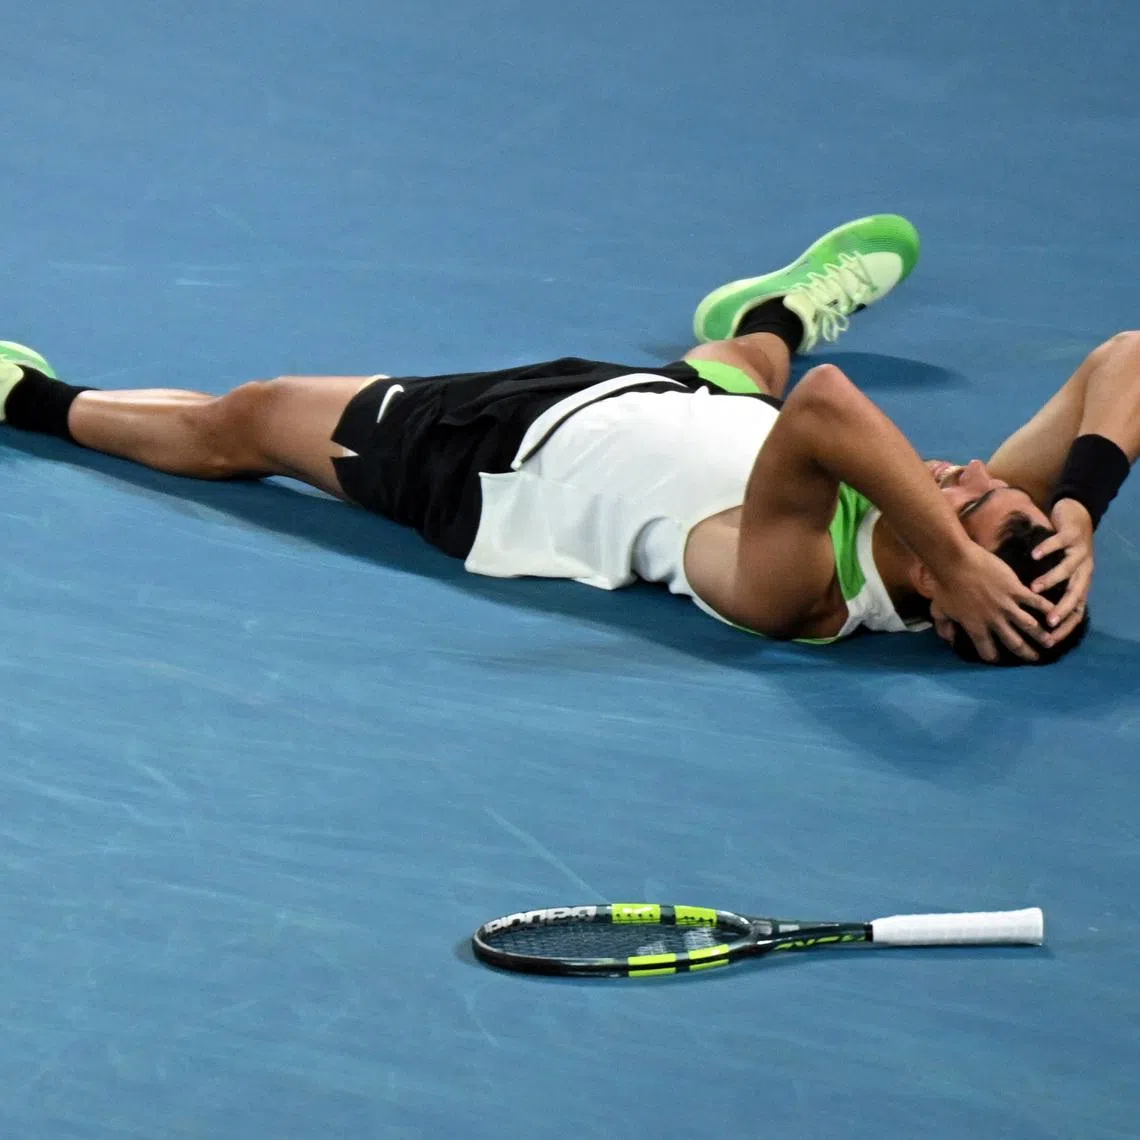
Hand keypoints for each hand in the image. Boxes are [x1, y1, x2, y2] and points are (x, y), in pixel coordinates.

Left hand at [928, 544, 1051, 662]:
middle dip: (1025, 653)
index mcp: (975, 627)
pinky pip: (1035, 602)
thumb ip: (944, 627)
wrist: (955, 562)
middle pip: (1013, 642)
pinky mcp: (1015, 590)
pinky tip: (1056, 613)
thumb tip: (948, 640)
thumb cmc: (944, 585)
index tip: (998, 657)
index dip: (992, 655)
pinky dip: (1046, 608)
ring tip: (1050, 642)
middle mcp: (994, 621)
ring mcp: (1006, 605)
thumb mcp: (938, 610)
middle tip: (1035, 659)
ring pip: (1029, 626)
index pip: (986, 650)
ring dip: (1041, 635)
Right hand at [1031, 498, 1093, 645]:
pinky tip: (1034, 555)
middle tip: (1047, 622)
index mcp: (1081, 583)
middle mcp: (1084, 571)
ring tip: (1034, 588)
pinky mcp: (1072, 534)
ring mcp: (1080, 552)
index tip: (1049, 640)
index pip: (1077, 612)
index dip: (1066, 627)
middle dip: (1062, 610)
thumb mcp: (1062, 573)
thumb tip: (1032, 613)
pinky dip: (1048, 549)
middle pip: (1076, 594)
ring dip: (1052, 580)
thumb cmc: (1063, 550)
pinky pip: (1059, 543)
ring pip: (1068, 570)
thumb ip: (1052, 591)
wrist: (1076, 515)